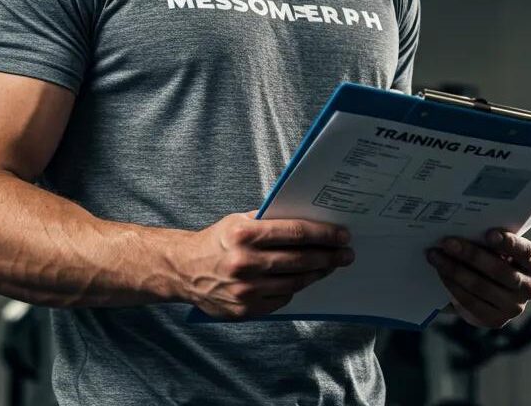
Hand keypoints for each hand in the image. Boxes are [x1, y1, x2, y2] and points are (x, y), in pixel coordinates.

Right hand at [176, 211, 353, 318]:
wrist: (184, 270)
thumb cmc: (217, 241)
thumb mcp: (238, 221)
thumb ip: (270, 221)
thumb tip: (309, 220)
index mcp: (244, 235)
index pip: (295, 233)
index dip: (324, 234)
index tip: (342, 235)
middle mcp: (245, 263)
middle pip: (300, 260)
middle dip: (329, 256)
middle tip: (346, 253)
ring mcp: (245, 290)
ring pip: (295, 282)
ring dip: (317, 273)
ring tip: (330, 266)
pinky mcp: (246, 310)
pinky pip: (282, 299)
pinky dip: (295, 289)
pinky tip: (303, 280)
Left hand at [426, 229, 530, 328]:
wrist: (491, 291)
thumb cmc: (494, 258)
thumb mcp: (498, 248)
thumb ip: (490, 240)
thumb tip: (462, 228)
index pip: (526, 253)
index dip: (509, 243)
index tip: (489, 233)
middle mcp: (529, 287)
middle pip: (499, 270)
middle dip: (470, 254)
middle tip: (447, 242)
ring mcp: (514, 307)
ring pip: (481, 287)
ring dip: (454, 269)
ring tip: (435, 256)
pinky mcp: (496, 320)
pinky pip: (471, 302)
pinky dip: (453, 285)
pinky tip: (441, 273)